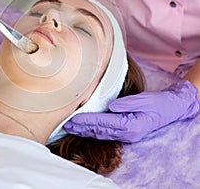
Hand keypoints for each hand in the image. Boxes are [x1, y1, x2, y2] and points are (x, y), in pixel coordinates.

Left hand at [64, 80, 199, 142]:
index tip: (73, 118)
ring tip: (71, 127)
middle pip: (98, 130)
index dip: (86, 120)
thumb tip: (110, 106)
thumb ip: (127, 103)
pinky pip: (106, 133)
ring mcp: (126, 135)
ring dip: (85, 131)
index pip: (102, 122)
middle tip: (66, 125)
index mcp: (130, 125)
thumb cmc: (157, 104)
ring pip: (100, 133)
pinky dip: (94, 131)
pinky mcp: (125, 132)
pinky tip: (85, 129)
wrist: (169, 110)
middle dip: (81, 128)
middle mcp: (126, 133)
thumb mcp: (144, 100)